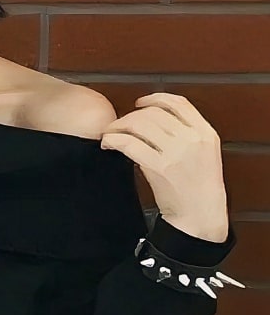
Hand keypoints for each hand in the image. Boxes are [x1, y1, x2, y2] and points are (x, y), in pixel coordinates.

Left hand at [100, 93, 229, 242]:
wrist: (199, 216)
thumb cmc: (197, 188)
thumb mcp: (204, 154)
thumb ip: (186, 135)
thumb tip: (152, 121)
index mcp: (206, 133)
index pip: (179, 103)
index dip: (155, 99)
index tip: (139, 103)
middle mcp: (193, 139)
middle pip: (154, 114)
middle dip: (130, 117)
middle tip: (117, 125)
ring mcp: (177, 153)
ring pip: (140, 125)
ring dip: (118, 126)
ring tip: (109, 135)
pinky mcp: (160, 168)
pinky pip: (130, 144)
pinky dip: (114, 140)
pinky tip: (108, 144)